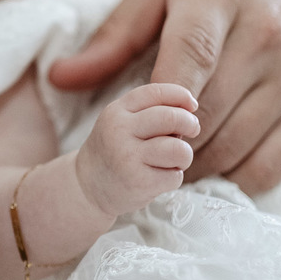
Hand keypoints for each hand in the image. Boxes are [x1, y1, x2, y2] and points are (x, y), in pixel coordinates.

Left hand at [50, 0, 280, 193]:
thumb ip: (113, 34)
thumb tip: (60, 78)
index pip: (189, 56)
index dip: (155, 102)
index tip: (127, 126)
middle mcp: (268, 36)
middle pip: (205, 115)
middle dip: (161, 142)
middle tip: (130, 154)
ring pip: (233, 148)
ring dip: (189, 169)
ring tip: (158, 165)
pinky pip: (269, 167)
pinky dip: (231, 181)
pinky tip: (204, 171)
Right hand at [75, 83, 198, 216]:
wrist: (87, 186)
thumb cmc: (115, 150)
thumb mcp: (121, 122)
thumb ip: (149, 111)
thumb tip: (190, 106)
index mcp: (116, 111)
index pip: (157, 92)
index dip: (182, 96)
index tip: (192, 106)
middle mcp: (119, 131)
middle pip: (171, 118)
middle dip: (190, 123)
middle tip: (193, 130)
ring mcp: (128, 157)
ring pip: (178, 150)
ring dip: (185, 155)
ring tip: (175, 160)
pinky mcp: (138, 182)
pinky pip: (174, 176)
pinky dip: (174, 177)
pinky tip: (160, 178)